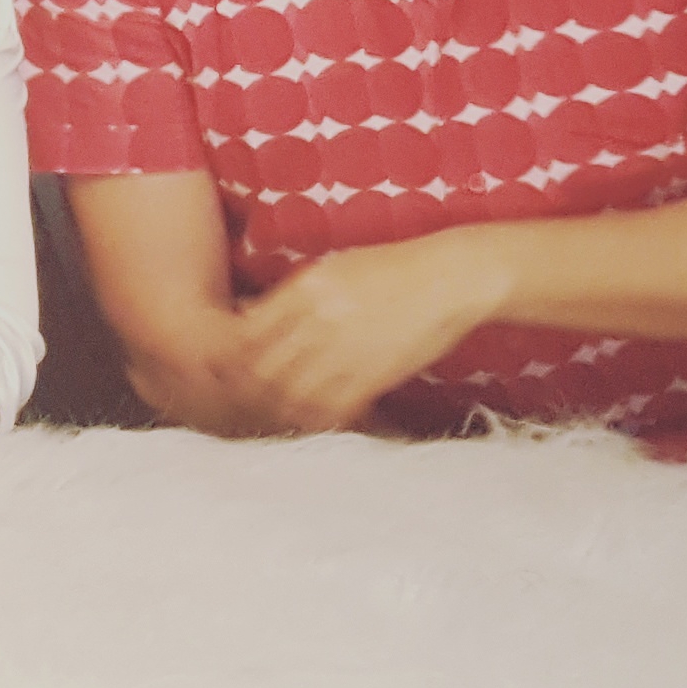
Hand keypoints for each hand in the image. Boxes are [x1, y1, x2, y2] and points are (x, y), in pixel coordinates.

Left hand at [227, 231, 510, 431]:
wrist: (451, 277)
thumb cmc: (391, 270)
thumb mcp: (333, 268)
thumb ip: (291, 294)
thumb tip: (248, 314)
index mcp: (305, 288)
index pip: (247, 334)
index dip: (235, 358)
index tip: (236, 368)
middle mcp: (319, 318)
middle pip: (262, 368)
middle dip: (250, 387)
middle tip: (250, 397)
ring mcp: (347, 348)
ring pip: (292, 394)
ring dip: (281, 407)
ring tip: (280, 412)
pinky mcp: (375, 374)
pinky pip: (332, 408)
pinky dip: (318, 418)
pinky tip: (317, 418)